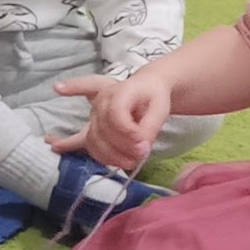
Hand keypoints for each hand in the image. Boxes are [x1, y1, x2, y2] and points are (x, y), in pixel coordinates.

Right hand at [50, 70, 167, 172]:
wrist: (144, 87)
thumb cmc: (152, 96)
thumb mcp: (159, 108)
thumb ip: (151, 127)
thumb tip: (141, 149)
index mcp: (119, 92)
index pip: (116, 114)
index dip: (128, 132)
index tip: (144, 145)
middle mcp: (101, 102)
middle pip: (103, 129)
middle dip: (122, 146)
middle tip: (142, 155)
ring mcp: (94, 114)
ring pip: (94, 139)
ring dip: (111, 155)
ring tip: (132, 163)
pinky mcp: (92, 126)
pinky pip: (90, 144)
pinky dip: (102, 156)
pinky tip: (116, 163)